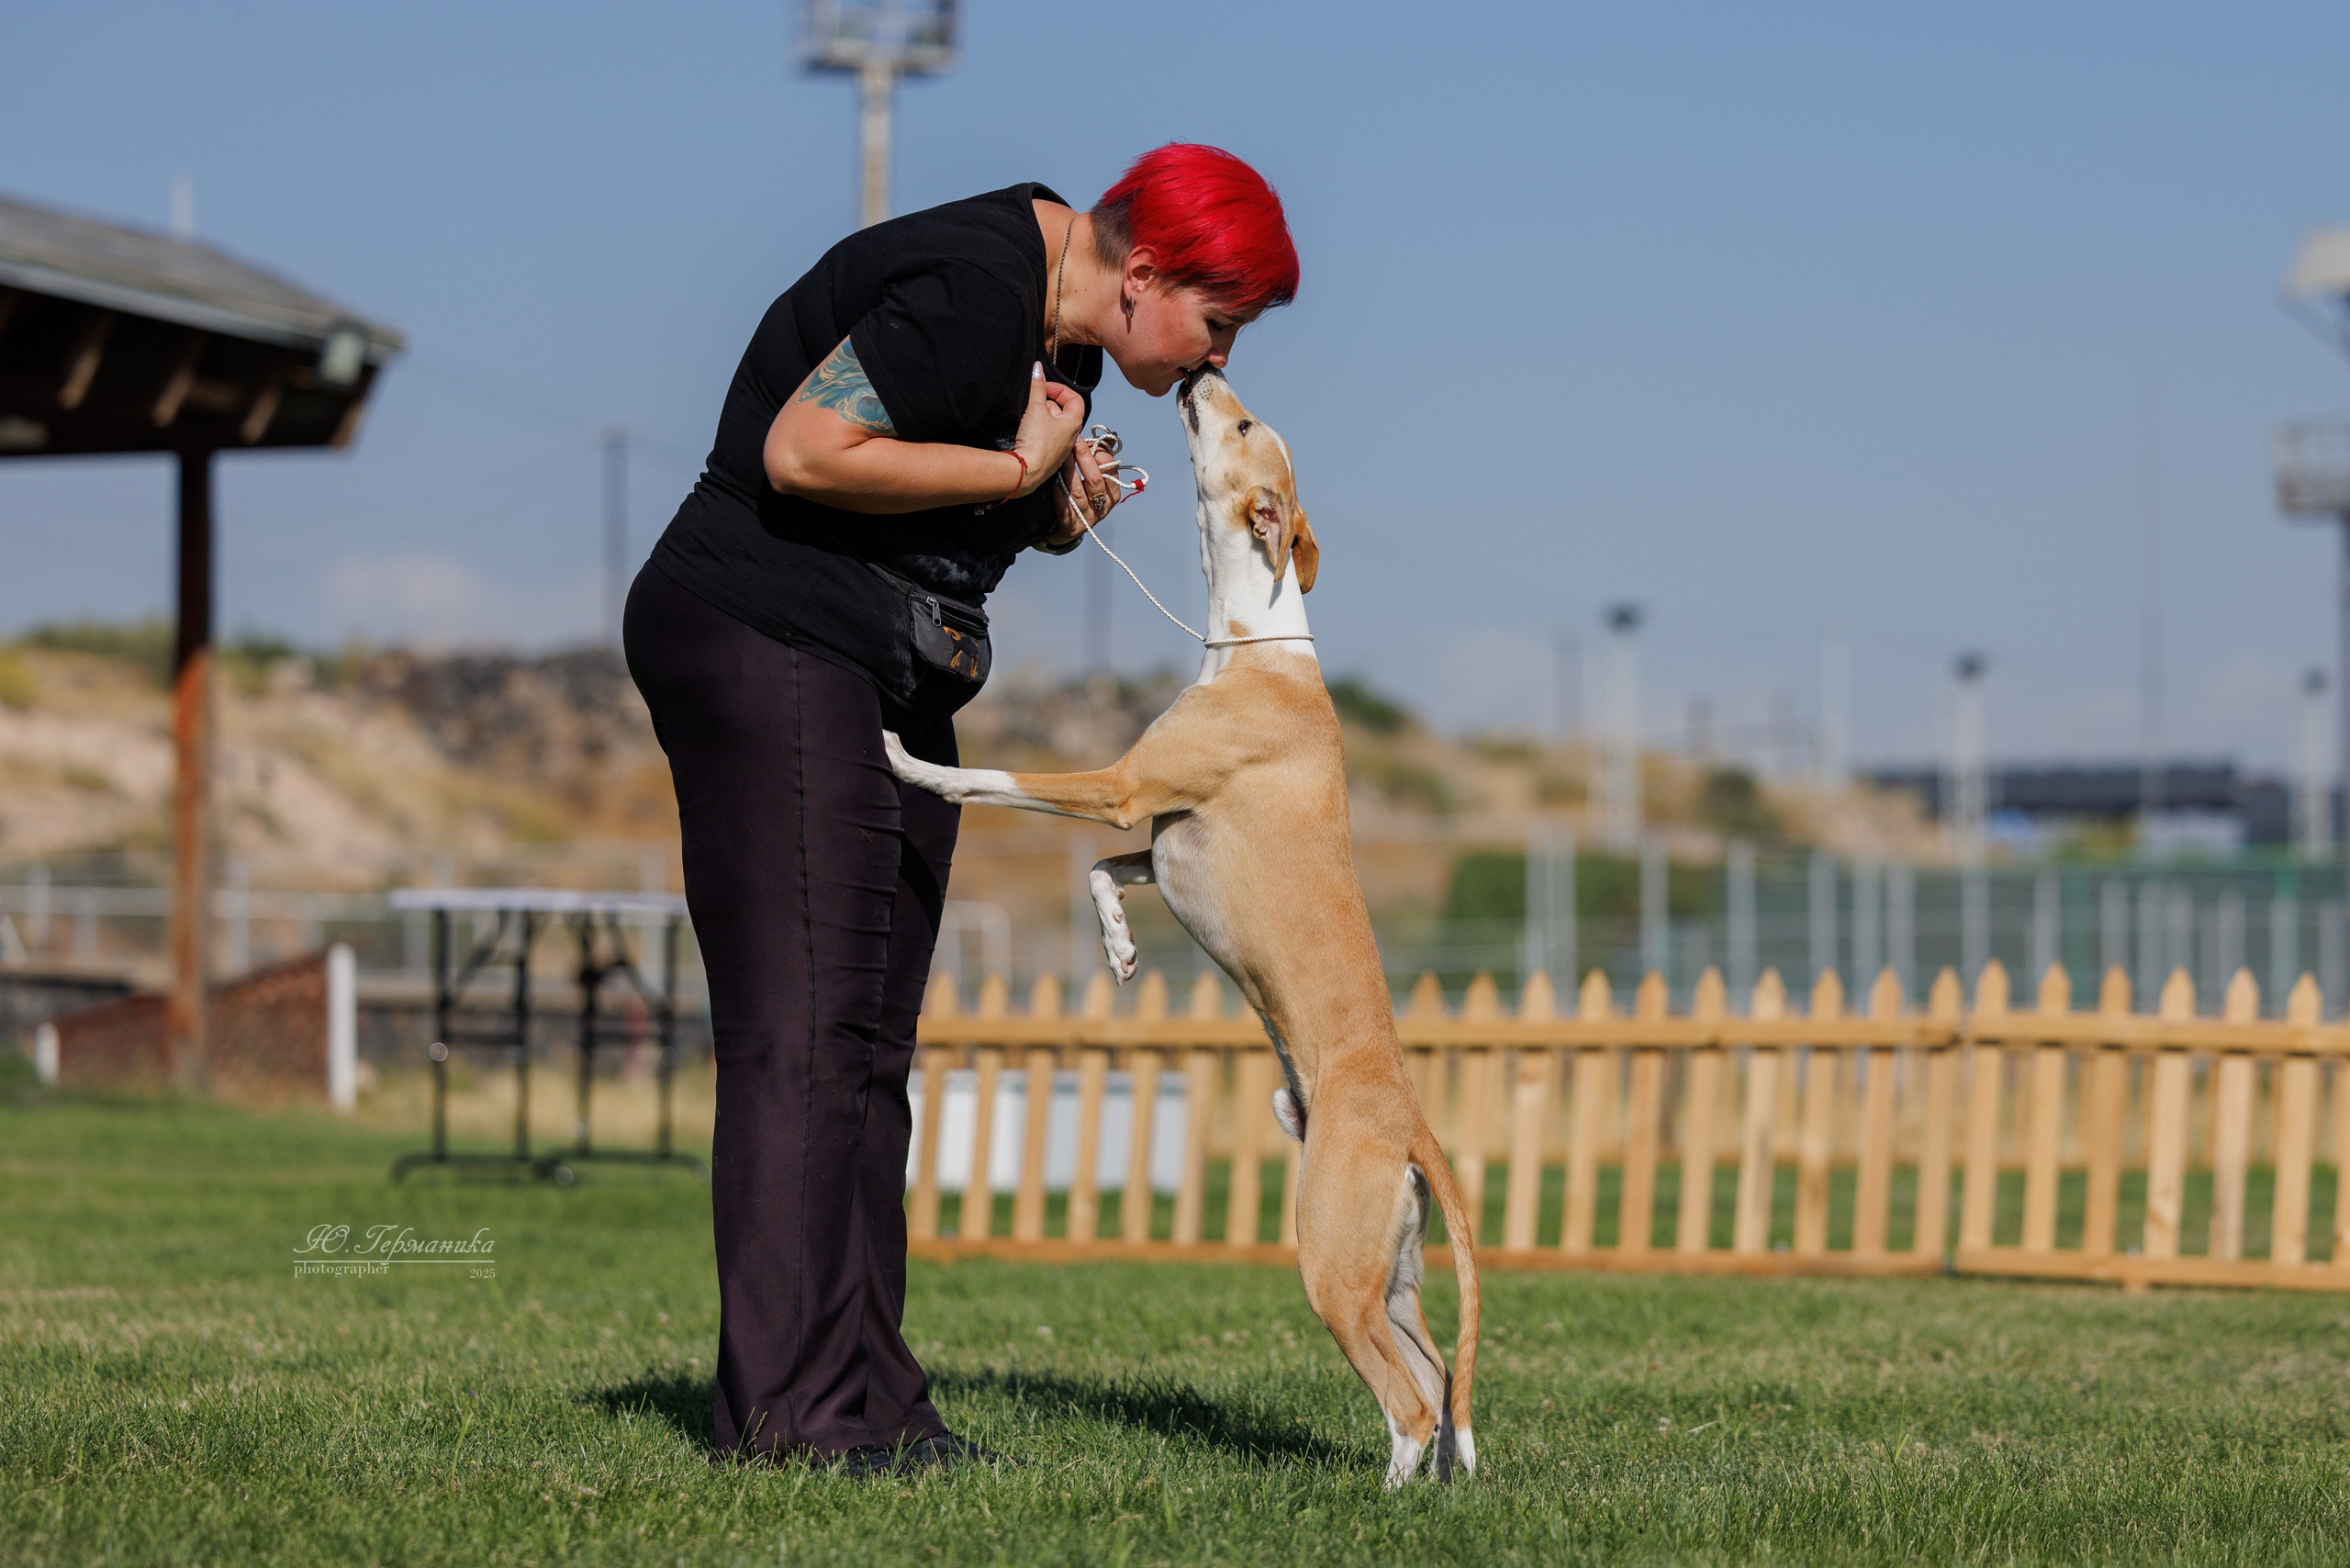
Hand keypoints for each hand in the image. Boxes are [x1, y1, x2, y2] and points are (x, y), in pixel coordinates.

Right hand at [1009, 361, 1083, 496]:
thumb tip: (1037, 368)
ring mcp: (1060, 449)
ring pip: (1052, 425)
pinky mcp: (1047, 458)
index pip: (1075, 399)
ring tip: (1026, 416)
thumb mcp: (1035, 408)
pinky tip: (1024, 431)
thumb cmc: (1036, 441)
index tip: (1044, 387)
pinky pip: (1044, 438)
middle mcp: (1071, 437)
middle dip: (1046, 402)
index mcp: (1074, 423)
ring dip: (1040, 416)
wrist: (1025, 473)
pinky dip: (1036, 430)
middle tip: (1031, 401)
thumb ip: (1037, 387)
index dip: (1060, 389)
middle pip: (1061, 411)